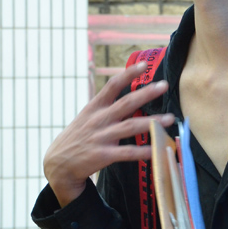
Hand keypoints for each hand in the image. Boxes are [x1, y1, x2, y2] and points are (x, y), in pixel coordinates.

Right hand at [44, 61, 172, 206]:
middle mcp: (98, 119)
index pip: (111, 86)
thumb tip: (132, 97)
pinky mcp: (102, 156)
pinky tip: (155, 149)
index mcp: (94, 107)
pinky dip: (141, 151)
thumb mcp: (87, 117)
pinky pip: (126, 153)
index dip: (127, 74)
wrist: (57, 164)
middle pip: (125, 103)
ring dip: (152, 122)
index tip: (142, 65)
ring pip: (130, 127)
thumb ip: (107, 108)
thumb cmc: (78, 138)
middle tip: (164, 85)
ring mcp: (100, 137)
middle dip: (146, 94)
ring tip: (170, 118)